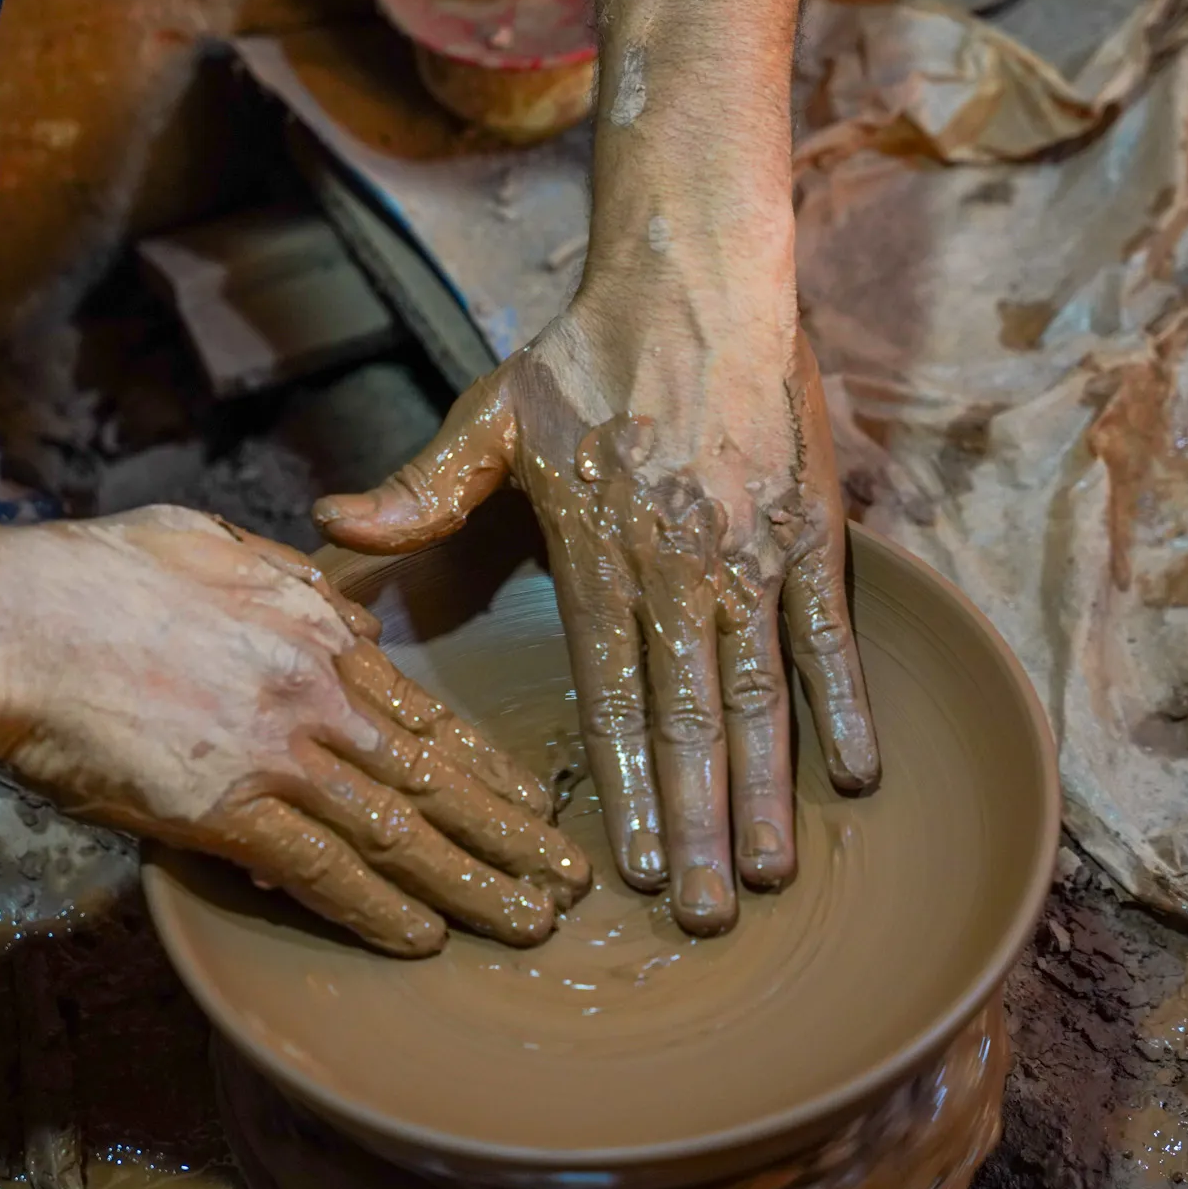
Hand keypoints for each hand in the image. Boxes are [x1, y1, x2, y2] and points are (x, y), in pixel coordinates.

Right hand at [0, 507, 590, 955]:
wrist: (11, 619)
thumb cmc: (93, 574)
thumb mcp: (212, 543)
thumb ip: (285, 579)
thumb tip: (335, 606)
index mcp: (316, 630)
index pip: (425, 712)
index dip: (487, 764)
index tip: (534, 800)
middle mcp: (316, 694)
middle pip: (435, 777)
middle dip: (510, 835)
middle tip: (568, 881)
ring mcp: (277, 753)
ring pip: (399, 830)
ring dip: (470, 883)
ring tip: (528, 923)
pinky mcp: (224, 807)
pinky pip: (321, 869)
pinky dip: (375, 909)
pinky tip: (420, 938)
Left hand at [313, 280, 879, 935]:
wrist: (694, 274)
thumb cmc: (585, 352)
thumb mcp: (489, 415)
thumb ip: (422, 489)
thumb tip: (333, 530)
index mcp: (597, 553)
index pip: (610, 691)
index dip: (623, 782)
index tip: (625, 863)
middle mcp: (679, 567)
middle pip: (687, 716)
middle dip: (693, 821)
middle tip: (698, 914)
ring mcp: (752, 552)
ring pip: (760, 691)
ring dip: (765, 787)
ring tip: (766, 873)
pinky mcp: (811, 528)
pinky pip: (832, 631)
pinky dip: (846, 703)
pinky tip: (855, 775)